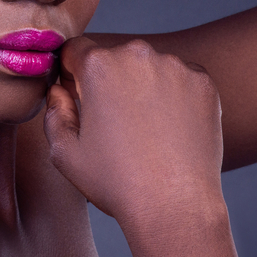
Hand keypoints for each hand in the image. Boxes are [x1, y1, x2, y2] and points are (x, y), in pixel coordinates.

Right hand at [43, 37, 224, 224]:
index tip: (80, 97)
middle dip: (110, 81)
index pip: (76, 50)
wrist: (176, 206)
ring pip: (150, 67)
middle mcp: (137, 54)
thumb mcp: (64, 153)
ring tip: (148, 131)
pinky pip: (182, 79)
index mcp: (98, 66)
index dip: (72, 73)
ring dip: (144, 87)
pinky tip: (172, 131)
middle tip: (116, 122)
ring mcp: (175, 65)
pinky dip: (176, 97)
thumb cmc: (116, 183)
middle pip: (115, 57)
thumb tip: (59, 91)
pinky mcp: (203, 81)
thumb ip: (53, 113)